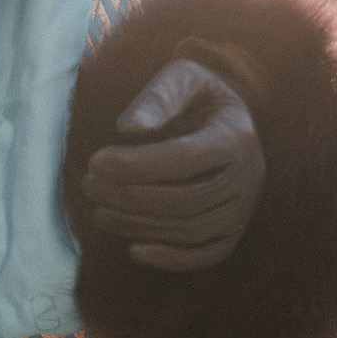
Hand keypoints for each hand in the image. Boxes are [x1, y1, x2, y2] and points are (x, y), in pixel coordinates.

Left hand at [80, 58, 264, 271]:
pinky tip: (133, 249)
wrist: (230, 123)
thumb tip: (127, 129)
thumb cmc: (199, 99)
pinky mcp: (233, 232)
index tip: (95, 161)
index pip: (185, 159)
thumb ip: (157, 97)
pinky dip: (170, 259)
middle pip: (185, 200)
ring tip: (99, 211)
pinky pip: (206, 256)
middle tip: (89, 186)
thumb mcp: (183, 78)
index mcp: (236, 137)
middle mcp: (247, 178)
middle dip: (129, 197)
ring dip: (138, 225)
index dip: (137, 165)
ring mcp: (243, 210)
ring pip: (190, 230)